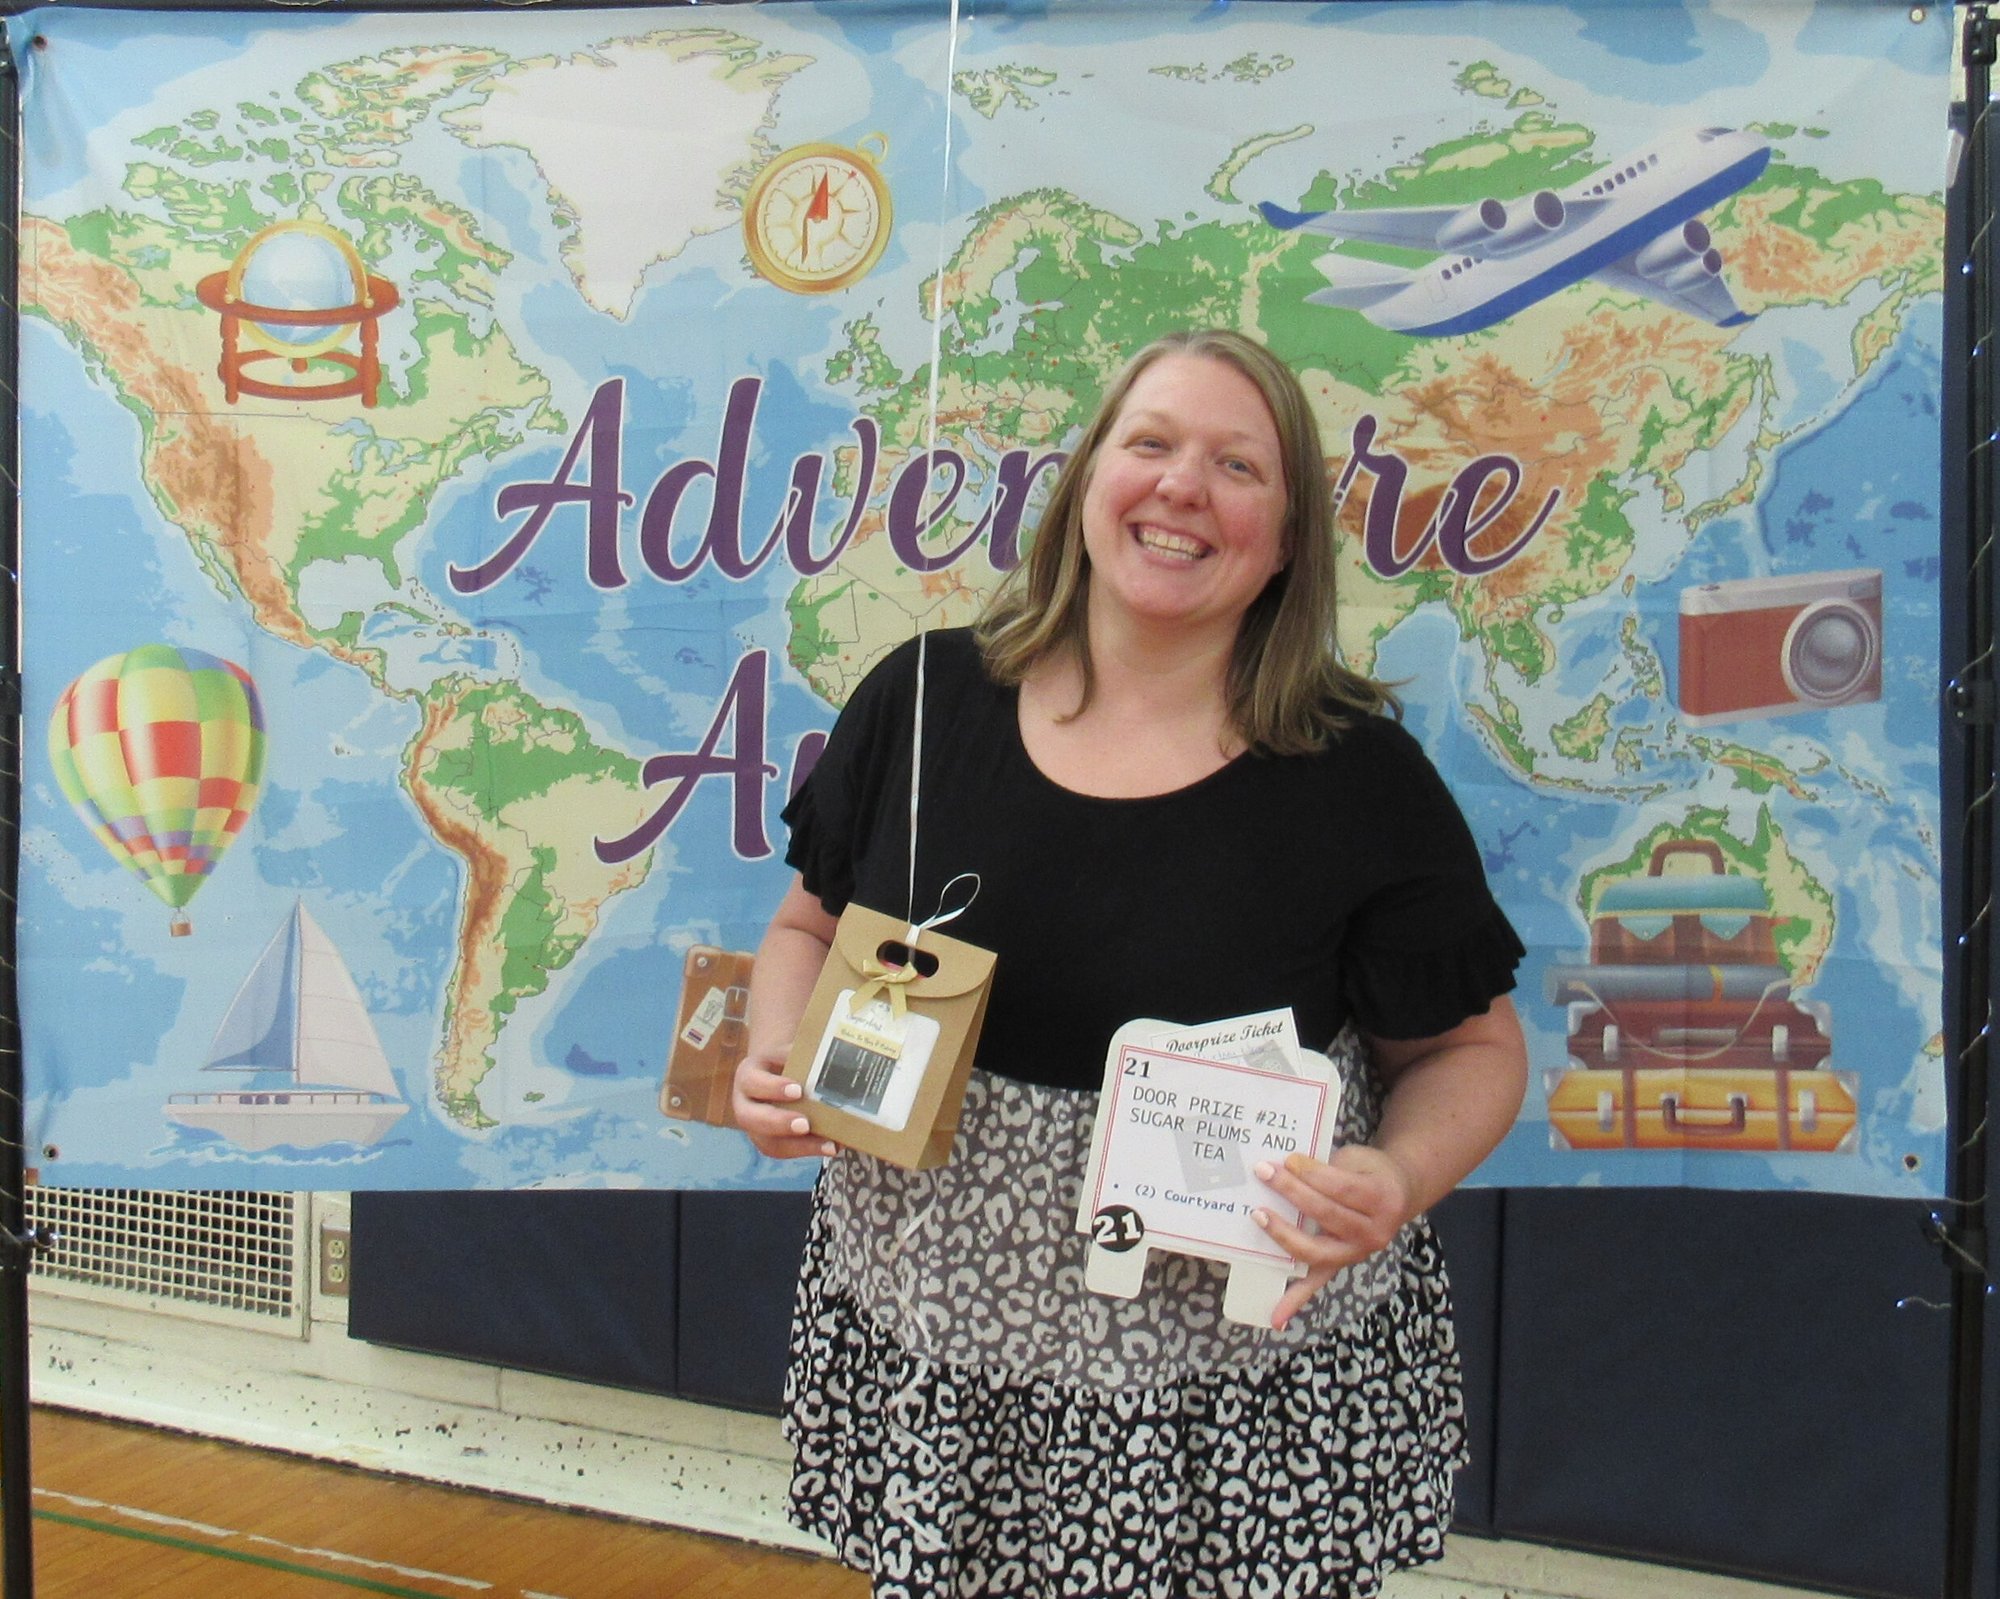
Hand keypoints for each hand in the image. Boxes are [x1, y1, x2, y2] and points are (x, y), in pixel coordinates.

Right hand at [733, 1052, 838, 1160]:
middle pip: (750, 1118)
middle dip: (779, 1122)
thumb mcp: (792, 1052)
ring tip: (827, 1145)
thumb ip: (805, 1055)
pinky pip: (783, 1151)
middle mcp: (744, 1104)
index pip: (753, 1082)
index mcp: (748, 1075)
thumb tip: (835, 1060)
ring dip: (798, 1146)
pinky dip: (807, 1151)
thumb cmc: (788, 1061)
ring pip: (767, 1142)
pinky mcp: (768, 1142)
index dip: (772, 1087)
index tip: (797, 1090)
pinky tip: (830, 1146)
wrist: (780, 1075)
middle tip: (805, 1124)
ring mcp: (754, 1127)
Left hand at [1252, 1144, 1417, 1330]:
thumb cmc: (1371, 1172)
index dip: (1312, 1174)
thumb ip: (1328, 1166)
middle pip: (1327, 1214)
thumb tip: (1284, 1167)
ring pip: (1317, 1250)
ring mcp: (1356, 1253)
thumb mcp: (1358, 1159)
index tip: (1288, 1160)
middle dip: (1292, 1192)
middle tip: (1264, 1172)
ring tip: (1259, 1215)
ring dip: (1284, 1235)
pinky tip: (1275, 1317)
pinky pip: (1316, 1283)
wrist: (1399, 1192)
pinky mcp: (1341, 1265)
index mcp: (1380, 1199)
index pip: (1341, 1188)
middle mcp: (1373, 1232)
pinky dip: (1295, 1300)